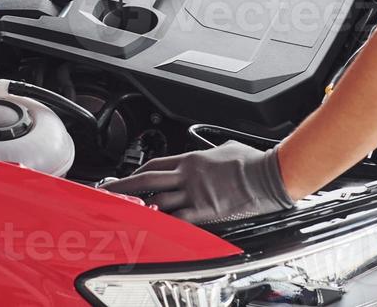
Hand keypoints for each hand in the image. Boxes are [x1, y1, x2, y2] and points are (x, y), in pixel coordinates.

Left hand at [101, 142, 295, 224]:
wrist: (267, 175)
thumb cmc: (251, 161)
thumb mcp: (224, 148)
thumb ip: (209, 153)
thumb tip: (207, 154)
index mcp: (191, 159)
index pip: (155, 165)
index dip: (137, 172)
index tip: (127, 178)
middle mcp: (188, 176)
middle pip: (147, 180)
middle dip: (125, 186)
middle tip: (108, 192)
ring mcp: (195, 194)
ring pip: (158, 201)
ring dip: (140, 207)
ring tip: (125, 214)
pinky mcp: (205, 211)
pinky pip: (178, 219)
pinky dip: (163, 223)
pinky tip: (151, 227)